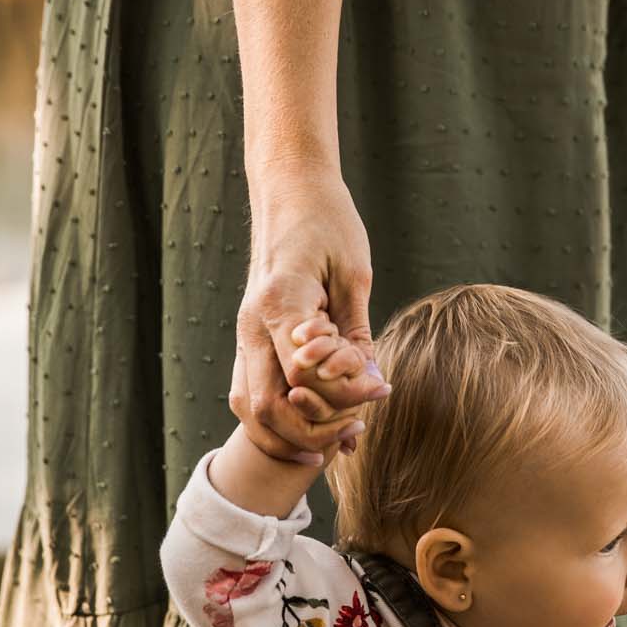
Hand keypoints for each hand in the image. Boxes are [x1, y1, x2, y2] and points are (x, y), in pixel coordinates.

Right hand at [233, 178, 390, 464]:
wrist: (289, 189)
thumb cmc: (328, 222)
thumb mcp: (355, 275)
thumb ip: (357, 335)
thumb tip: (371, 385)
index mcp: (280, 305)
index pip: (306, 378)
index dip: (345, 396)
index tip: (382, 389)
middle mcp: (251, 326)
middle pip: (270, 407)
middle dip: (315, 429)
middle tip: (358, 426)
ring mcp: (243, 334)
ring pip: (250, 410)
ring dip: (291, 433)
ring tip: (337, 436)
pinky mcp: (247, 338)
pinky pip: (250, 394)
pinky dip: (278, 418)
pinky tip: (314, 425)